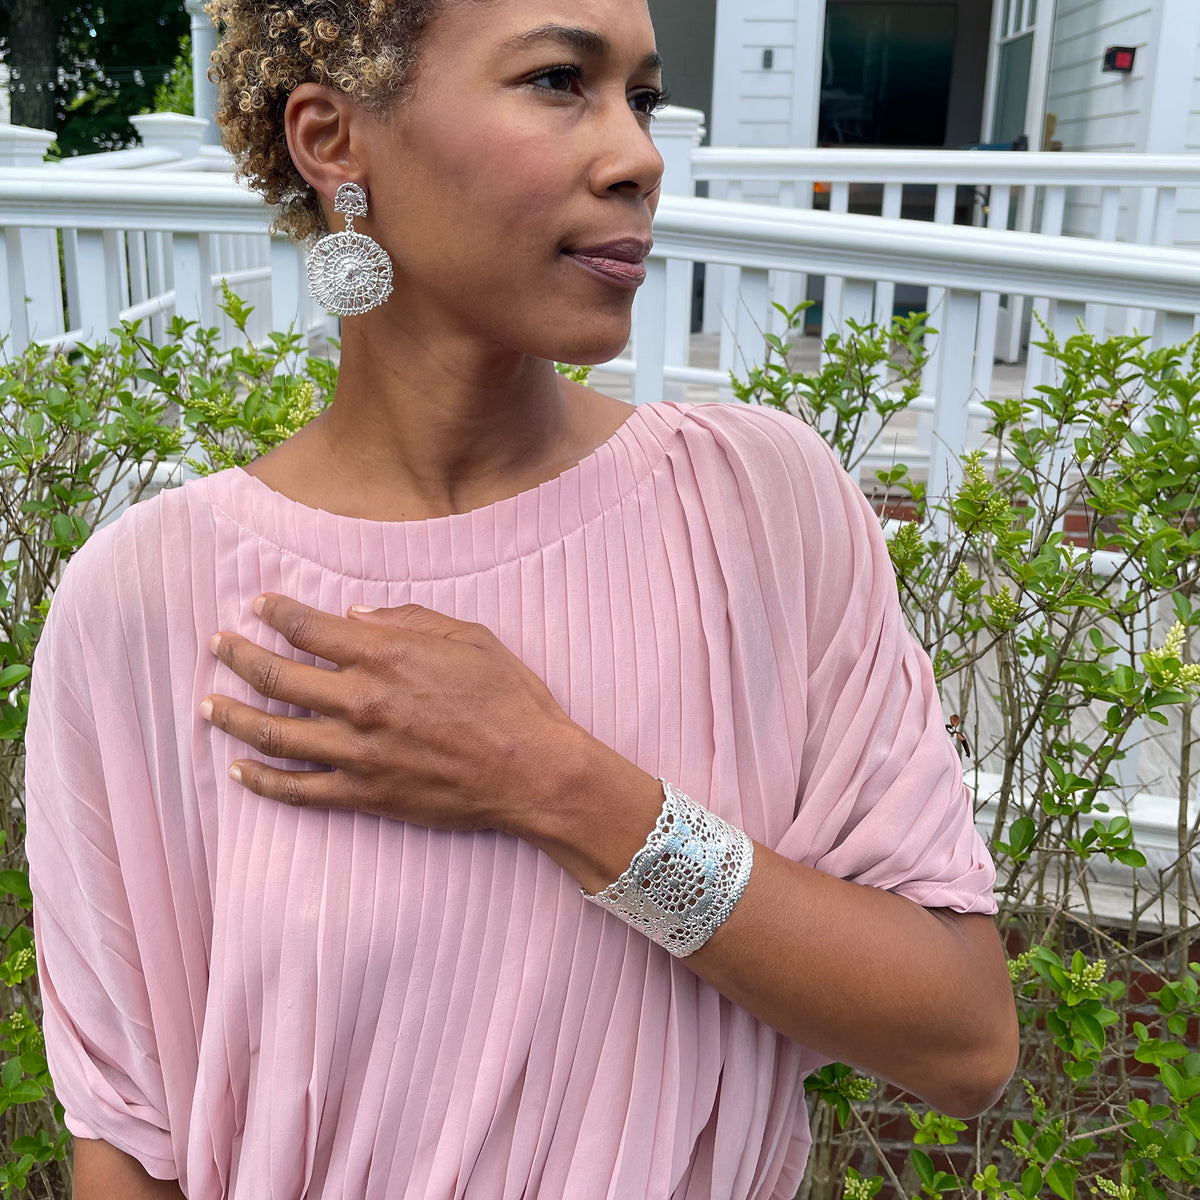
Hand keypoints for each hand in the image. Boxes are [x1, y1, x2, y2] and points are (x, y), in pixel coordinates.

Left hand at [200, 594, 580, 835]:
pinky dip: (263, 781)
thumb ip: (409, 620)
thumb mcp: (470, 637)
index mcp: (386, 656)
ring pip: (274, 734)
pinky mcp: (364, 794)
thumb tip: (355, 617)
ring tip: (208, 705)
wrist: (533, 770)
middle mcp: (361, 701)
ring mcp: (358, 752)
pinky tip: (239, 771)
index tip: (258, 605)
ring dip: (234, 716)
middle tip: (217, 645)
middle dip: (239, 656)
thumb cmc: (510, 698)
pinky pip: (299, 790)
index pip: (309, 628)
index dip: (276, 612)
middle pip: (277, 677)